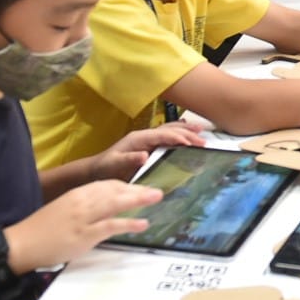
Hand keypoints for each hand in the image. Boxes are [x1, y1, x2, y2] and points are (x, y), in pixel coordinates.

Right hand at [6, 179, 162, 271]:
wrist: (20, 244)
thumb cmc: (41, 230)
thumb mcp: (63, 211)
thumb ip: (82, 207)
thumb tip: (102, 209)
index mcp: (76, 194)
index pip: (106, 184)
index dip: (126, 186)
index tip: (140, 188)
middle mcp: (82, 202)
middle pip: (114, 190)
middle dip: (137, 190)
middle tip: (157, 190)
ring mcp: (83, 218)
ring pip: (115, 203)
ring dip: (138, 200)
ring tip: (156, 198)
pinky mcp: (84, 234)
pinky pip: (110, 226)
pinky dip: (128, 224)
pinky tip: (142, 224)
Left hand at [86, 122, 203, 182]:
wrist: (95, 170)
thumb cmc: (105, 169)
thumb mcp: (114, 165)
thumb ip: (129, 159)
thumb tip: (145, 155)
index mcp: (138, 138)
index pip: (163, 135)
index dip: (179, 137)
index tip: (193, 144)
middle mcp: (144, 135)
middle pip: (170, 130)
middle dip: (188, 133)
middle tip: (204, 141)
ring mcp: (146, 139)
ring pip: (170, 130)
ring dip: (186, 130)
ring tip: (202, 131)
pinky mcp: (148, 145)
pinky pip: (167, 137)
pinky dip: (179, 134)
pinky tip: (187, 134)